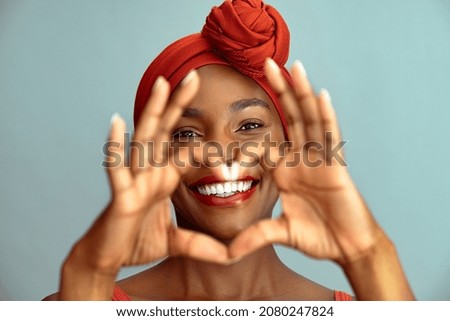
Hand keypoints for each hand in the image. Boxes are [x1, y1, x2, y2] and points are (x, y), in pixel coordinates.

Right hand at [67, 71, 228, 276]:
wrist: (109, 259)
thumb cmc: (137, 242)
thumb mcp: (178, 244)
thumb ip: (202, 246)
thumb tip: (231, 255)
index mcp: (164, 178)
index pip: (190, 153)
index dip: (212, 153)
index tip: (236, 157)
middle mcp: (150, 172)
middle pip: (165, 131)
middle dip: (179, 104)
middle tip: (194, 75)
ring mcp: (135, 181)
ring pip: (144, 140)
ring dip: (153, 111)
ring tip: (162, 84)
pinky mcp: (121, 195)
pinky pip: (118, 168)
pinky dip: (116, 146)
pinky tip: (117, 121)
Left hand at [230, 59, 381, 263]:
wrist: (348, 247)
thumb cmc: (320, 238)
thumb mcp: (282, 233)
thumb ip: (256, 237)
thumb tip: (228, 253)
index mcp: (285, 172)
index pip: (263, 146)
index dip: (245, 144)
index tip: (226, 137)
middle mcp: (301, 160)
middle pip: (289, 118)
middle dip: (279, 91)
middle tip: (266, 64)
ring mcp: (320, 161)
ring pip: (309, 120)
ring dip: (301, 93)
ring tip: (294, 66)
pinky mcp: (336, 167)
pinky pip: (330, 138)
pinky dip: (326, 117)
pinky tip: (320, 95)